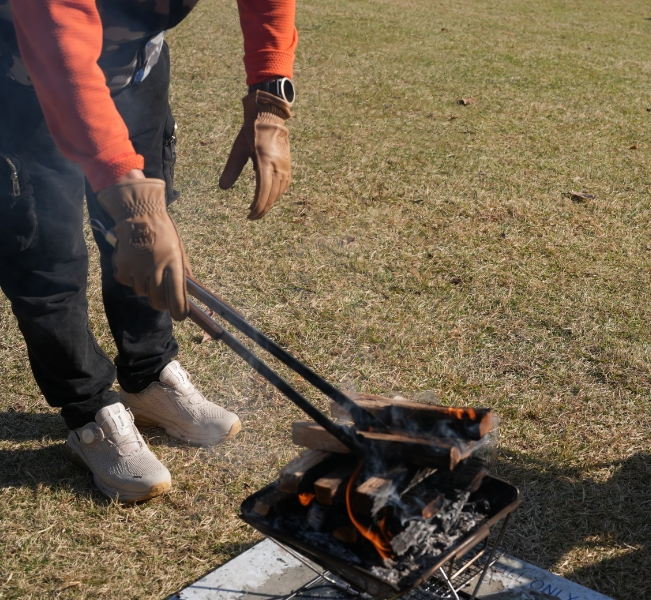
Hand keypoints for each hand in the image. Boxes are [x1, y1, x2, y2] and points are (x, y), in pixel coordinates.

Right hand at [98, 178, 191, 320]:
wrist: (139, 213)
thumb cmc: (163, 232)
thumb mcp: (179, 250)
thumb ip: (183, 272)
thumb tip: (189, 293)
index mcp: (173, 265)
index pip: (176, 298)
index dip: (179, 311)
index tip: (180, 315)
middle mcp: (155, 269)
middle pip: (157, 301)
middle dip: (162, 303)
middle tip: (163, 298)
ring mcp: (137, 269)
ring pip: (142, 293)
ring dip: (146, 288)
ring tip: (148, 271)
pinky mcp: (122, 268)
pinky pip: (127, 283)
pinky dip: (131, 279)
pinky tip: (135, 265)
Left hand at [219, 91, 291, 219]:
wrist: (270, 115)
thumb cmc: (252, 130)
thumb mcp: (238, 148)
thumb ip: (232, 168)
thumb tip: (223, 188)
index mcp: (266, 162)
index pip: (263, 192)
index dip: (257, 206)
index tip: (249, 215)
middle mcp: (278, 166)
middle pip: (272, 195)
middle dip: (262, 209)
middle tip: (252, 217)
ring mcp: (285, 166)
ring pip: (279, 192)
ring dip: (269, 203)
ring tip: (259, 210)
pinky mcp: (287, 165)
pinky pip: (284, 185)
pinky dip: (276, 194)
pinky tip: (269, 198)